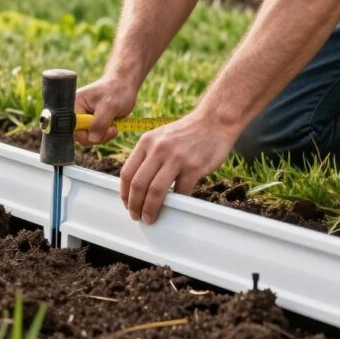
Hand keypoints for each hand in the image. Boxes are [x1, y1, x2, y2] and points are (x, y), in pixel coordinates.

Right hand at [74, 76, 137, 145]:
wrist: (124, 86)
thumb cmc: (116, 91)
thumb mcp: (110, 106)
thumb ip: (100, 123)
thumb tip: (92, 139)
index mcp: (74, 105)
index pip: (72, 129)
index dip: (86, 134)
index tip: (102, 129)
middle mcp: (76, 113)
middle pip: (80, 136)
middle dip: (98, 136)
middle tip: (112, 128)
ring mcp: (84, 119)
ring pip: (88, 138)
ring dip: (103, 136)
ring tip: (113, 126)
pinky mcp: (92, 123)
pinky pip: (95, 137)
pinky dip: (105, 135)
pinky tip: (112, 126)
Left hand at [119, 110, 239, 223]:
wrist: (215, 121)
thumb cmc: (187, 132)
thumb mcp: (161, 136)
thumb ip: (148, 155)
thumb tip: (137, 184)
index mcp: (146, 142)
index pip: (127, 172)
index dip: (124, 193)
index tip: (127, 203)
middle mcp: (158, 149)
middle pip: (138, 184)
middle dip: (134, 205)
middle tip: (136, 216)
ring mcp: (176, 158)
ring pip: (155, 191)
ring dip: (150, 209)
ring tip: (149, 218)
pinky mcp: (193, 167)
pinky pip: (180, 192)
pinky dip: (176, 203)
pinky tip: (174, 207)